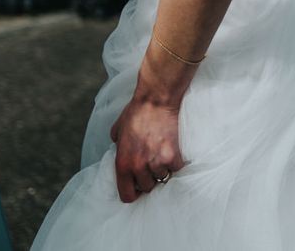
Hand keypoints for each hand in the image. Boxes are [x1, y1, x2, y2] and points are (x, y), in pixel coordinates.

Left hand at [110, 44, 194, 202]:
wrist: (156, 99)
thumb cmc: (136, 112)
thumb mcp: (117, 131)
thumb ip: (118, 147)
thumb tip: (121, 151)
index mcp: (122, 163)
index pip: (127, 195)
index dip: (133, 192)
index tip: (138, 186)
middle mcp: (139, 166)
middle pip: (147, 187)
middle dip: (149, 178)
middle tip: (151, 165)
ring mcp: (156, 162)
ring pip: (163, 178)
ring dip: (163, 169)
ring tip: (162, 155)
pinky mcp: (173, 155)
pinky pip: (176, 168)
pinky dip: (176, 162)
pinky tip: (173, 151)